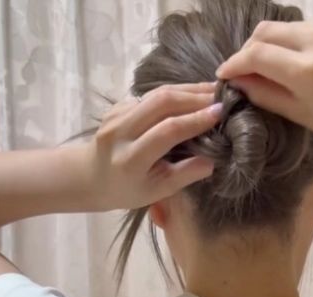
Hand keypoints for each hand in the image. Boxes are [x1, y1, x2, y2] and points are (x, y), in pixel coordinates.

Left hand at [82, 82, 222, 210]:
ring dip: (188, 90)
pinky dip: (175, 93)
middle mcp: (120, 132)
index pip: (167, 131)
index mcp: (130, 159)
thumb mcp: (157, 191)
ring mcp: (116, 114)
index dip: (195, 120)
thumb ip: (184, 175)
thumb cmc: (127, 190)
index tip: (220, 113)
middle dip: (195, 97)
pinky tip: (192, 95)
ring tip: (213, 91)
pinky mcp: (118, 105)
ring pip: (157, 93)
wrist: (91, 176)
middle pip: (162, 103)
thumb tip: (212, 161)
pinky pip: (151, 95)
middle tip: (222, 98)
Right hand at [216, 18, 312, 148]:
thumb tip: (241, 84)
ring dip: (263, 45)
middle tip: (239, 74)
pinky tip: (283, 63)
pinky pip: (298, 29)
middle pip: (264, 33)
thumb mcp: (305, 116)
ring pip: (280, 27)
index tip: (223, 77)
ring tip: (259, 71)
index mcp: (308, 71)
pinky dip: (284, 42)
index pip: (256, 55)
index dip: (234, 64)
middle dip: (246, 51)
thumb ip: (269, 96)